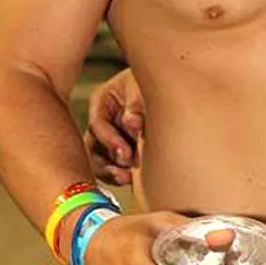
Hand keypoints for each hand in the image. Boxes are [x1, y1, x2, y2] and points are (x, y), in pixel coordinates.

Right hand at [85, 67, 144, 184]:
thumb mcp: (143, 89)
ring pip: (99, 159)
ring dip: (111, 171)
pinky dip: (118, 174)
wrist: (171, 87)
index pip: (98, 123)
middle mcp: (102, 120)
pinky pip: (111, 166)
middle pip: (94, 144)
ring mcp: (108, 136)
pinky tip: (130, 180)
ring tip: (126, 178)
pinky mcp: (119, 150)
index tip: (125, 152)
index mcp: (102, 100)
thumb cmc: (155, 84)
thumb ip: (136, 106)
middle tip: (125, 169)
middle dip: (109, 159)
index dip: (109, 140)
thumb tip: (131, 123)